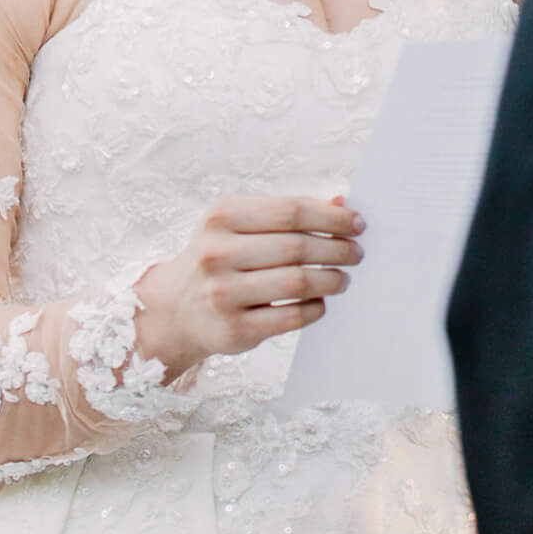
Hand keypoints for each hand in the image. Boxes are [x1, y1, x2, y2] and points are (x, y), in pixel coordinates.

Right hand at [135, 194, 364, 379]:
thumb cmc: (220, 258)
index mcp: (222, 217)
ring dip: (331, 280)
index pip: (290, 211)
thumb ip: (288, 214)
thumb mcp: (240, 226)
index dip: (331, 218)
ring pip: (296, 283)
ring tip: (343, 279)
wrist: (175, 309)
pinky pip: (291, 318)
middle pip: (296, 247)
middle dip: (337, 250)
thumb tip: (342, 204)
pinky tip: (321, 302)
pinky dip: (315, 309)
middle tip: (356, 253)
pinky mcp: (234, 329)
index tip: (358, 224)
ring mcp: (223, 293)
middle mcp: (218, 253)